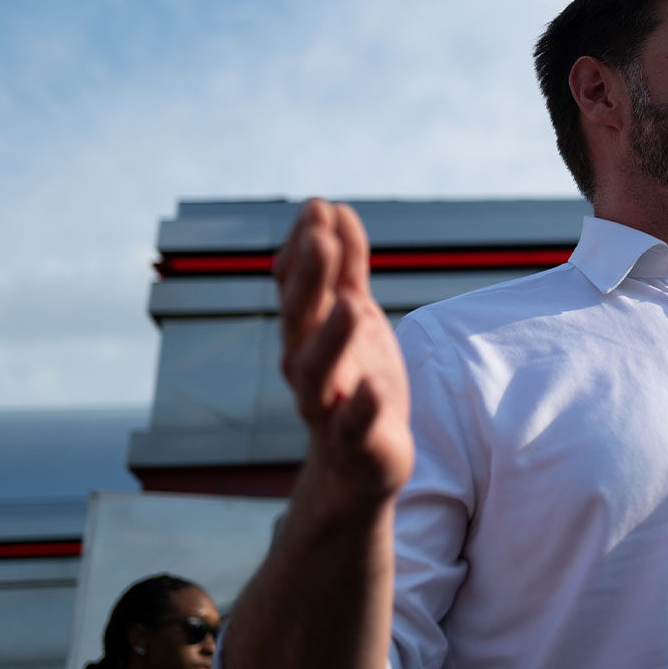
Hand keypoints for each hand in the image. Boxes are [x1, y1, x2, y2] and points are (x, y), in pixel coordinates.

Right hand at [276, 199, 413, 502]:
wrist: (359, 462)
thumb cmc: (356, 377)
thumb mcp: (354, 315)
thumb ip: (345, 267)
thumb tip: (330, 207)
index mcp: (305, 332)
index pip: (295, 284)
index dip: (303, 247)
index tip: (317, 207)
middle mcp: (306, 365)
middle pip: (300, 319)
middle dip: (308, 278)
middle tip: (321, 237)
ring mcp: (328, 405)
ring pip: (319, 370)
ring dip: (332, 336)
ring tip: (350, 303)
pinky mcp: (355, 442)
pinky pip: (354, 425)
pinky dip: (361, 407)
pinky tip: (373, 388)